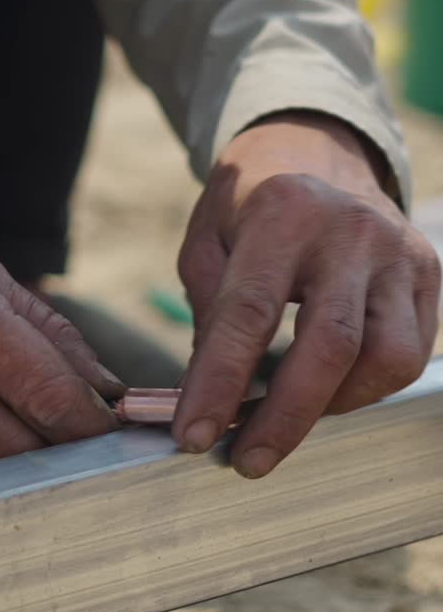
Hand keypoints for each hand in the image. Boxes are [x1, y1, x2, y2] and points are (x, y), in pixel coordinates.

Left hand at [172, 114, 439, 476]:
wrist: (316, 151)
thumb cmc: (251, 206)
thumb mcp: (208, 240)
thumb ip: (210, 312)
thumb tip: (214, 397)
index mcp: (281, 211)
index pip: (249, 312)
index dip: (220, 383)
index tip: (193, 436)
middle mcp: (349, 230)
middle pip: (330, 345)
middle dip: (286, 417)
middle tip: (247, 460)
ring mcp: (398, 251)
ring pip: (386, 358)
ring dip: (335, 405)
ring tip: (292, 412)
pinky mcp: (427, 273)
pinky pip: (410, 354)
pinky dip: (367, 387)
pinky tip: (330, 388)